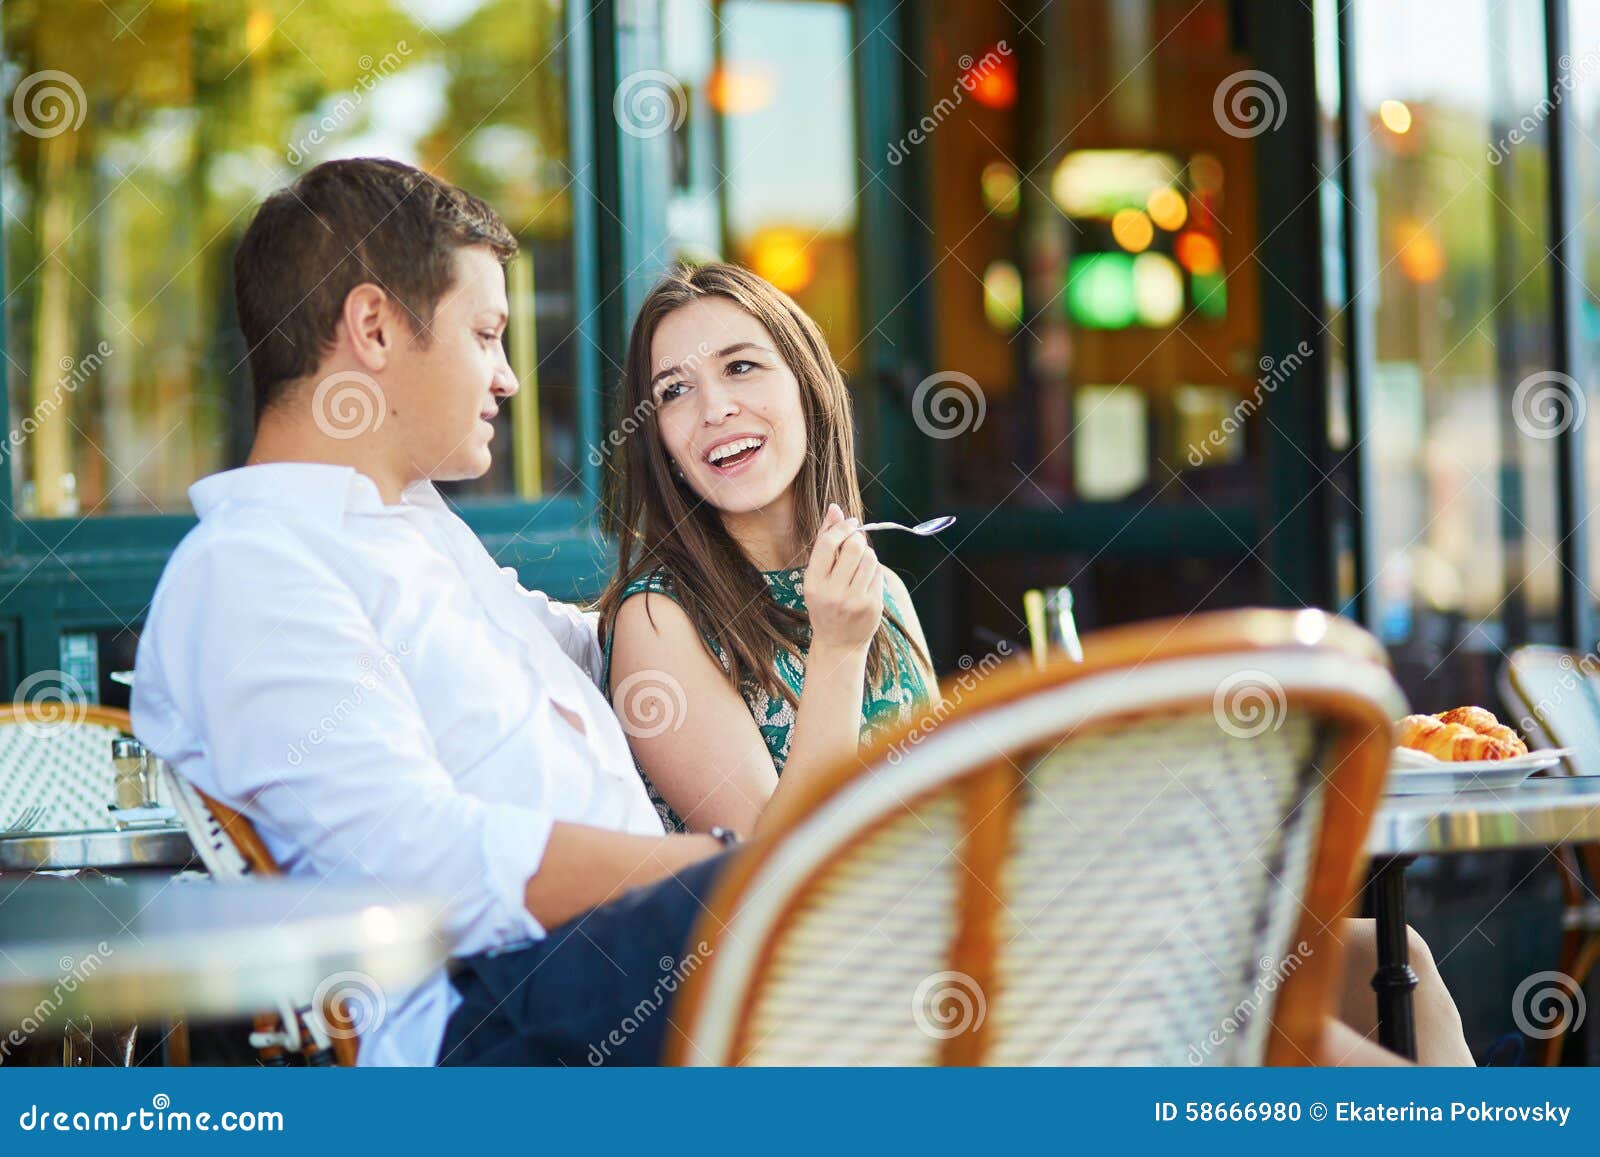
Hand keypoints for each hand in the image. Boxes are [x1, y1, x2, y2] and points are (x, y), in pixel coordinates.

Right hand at [803, 503, 882, 653]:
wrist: (838, 643)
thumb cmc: (825, 603)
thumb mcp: (817, 576)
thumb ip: (824, 541)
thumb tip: (835, 508)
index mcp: (813, 583)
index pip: (828, 544)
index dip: (842, 528)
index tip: (850, 523)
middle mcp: (832, 592)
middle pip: (854, 547)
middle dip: (858, 539)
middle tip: (856, 543)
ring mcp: (853, 600)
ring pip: (869, 557)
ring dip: (867, 553)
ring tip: (860, 562)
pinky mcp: (871, 605)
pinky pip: (878, 572)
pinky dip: (873, 569)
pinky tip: (866, 578)